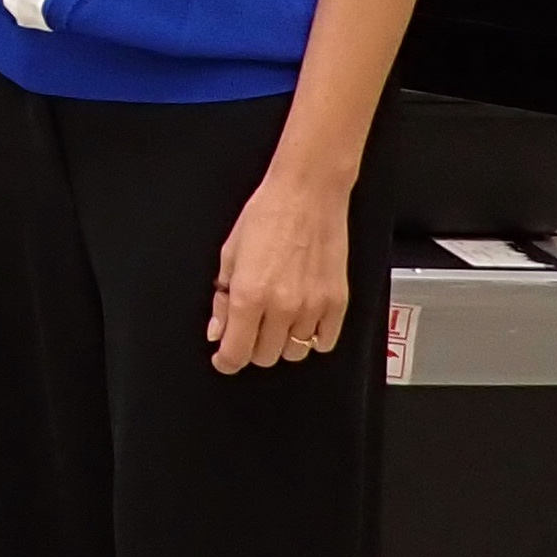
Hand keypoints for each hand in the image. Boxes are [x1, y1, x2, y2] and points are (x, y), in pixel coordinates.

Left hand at [209, 171, 351, 372]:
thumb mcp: (230, 254)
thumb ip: (222, 298)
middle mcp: (283, 307)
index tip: (224, 359)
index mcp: (250, 295)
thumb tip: (218, 330)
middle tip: (249, 327)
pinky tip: (302, 320)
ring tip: (276, 318)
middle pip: (265, 356)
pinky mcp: (338, 303)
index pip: (236, 352)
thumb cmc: (267, 215)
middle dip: (252, 347)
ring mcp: (313, 308)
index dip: (226, 360)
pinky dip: (312, 338)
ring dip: (282, 343)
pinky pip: (325, 342)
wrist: (307, 195)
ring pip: (295, 353)